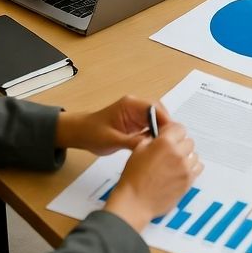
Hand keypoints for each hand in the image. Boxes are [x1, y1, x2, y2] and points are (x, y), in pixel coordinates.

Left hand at [55, 96, 170, 154]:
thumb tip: (150, 146)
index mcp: (130, 104)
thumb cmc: (91, 133)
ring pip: (157, 120)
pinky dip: (155, 136)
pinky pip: (151, 127)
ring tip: (166, 147)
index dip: (165, 121)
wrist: (80, 133)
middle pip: (159, 113)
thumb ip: (131, 142)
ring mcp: (136, 114)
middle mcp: (136, 106)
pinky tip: (157, 147)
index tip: (171, 136)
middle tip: (172, 143)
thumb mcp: (111, 140)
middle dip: (166, 127)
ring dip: (162, 132)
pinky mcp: (136, 123)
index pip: (154, 108)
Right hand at [104, 121, 202, 231]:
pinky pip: (198, 168)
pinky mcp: (188, 181)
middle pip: (188, 141)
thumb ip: (153, 139)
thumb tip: (161, 135)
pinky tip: (181, 171)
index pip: (180, 128)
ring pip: (194, 155)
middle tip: (170, 152)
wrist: (135, 202)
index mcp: (165, 142)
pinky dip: (192, 168)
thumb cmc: (133, 178)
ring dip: (186, 157)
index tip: (170, 136)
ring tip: (174, 164)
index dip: (174, 132)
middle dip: (180, 145)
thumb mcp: (138, 150)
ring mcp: (185, 168)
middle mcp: (178, 154)